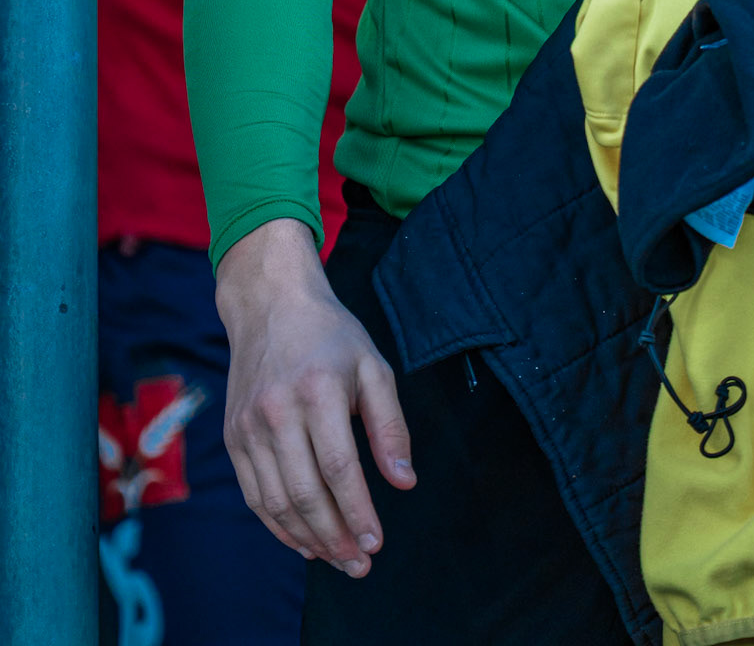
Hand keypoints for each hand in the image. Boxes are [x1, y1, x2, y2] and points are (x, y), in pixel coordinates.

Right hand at [215, 218, 414, 576]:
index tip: (376, 542)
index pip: (339, 467)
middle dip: (334, 537)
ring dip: (307, 539)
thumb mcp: (373, 366)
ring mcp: (249, 426)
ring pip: (276, 501)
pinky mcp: (233, 436)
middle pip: (305, 493)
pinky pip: (254, 494)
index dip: (358, 511)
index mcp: (318, 389)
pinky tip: (303, 540)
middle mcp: (277, 410)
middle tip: (359, 564)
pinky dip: (278, 525)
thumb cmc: (330, 336)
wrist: (270, 305)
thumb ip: (390, 426)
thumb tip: (404, 481)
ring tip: (336, 558)